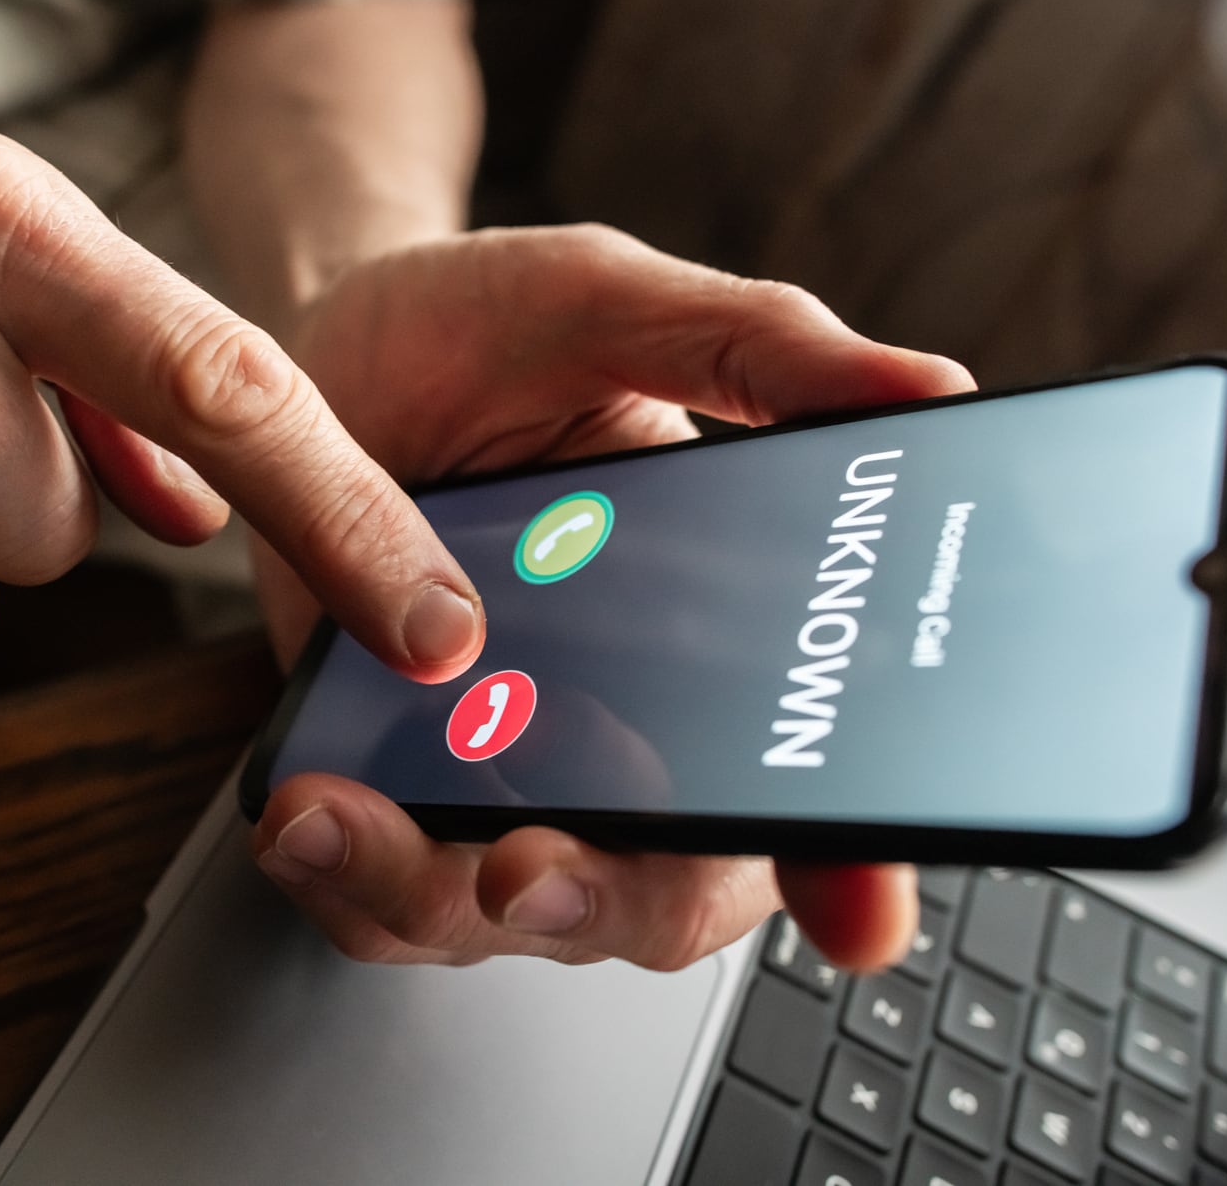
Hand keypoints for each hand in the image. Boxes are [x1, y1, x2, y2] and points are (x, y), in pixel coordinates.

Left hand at [248, 226, 974, 970]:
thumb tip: (925, 388)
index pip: (819, 783)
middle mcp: (636, 731)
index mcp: (729, 636)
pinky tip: (301, 810)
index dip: (858, 865)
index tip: (855, 913)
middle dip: (600, 900)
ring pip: (505, 920)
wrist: (325, 345)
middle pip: (666, 895)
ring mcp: (511, 773)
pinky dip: (344, 881)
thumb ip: (756, 350)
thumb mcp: (615, 306)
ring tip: (334, 819)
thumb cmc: (483, 328)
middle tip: (526, 865)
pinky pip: (382, 901)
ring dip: (426, 894)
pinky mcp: (397, 786)